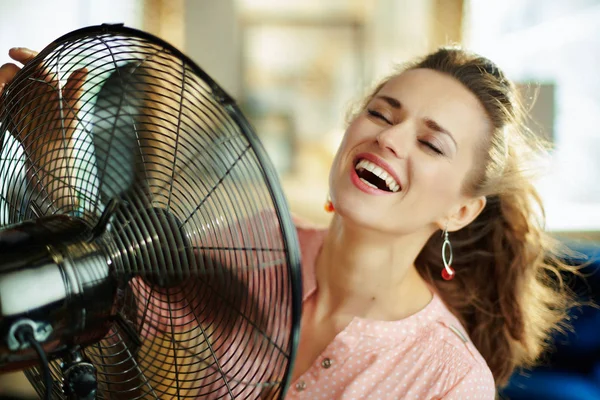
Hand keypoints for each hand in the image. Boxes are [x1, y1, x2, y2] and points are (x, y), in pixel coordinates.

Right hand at [0, 47, 87, 212]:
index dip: (24, 53)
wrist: (52, 149)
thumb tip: (85, 69)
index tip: (13, 52)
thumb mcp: (72, 107)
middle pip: (11, 70)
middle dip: (4, 73)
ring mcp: (16, 96)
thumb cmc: (65, 127)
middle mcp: (29, 85)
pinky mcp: (6, 109)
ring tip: (0, 94)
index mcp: (45, 80)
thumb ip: (75, 88)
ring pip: (0, 83)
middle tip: (2, 85)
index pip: (33, 61)